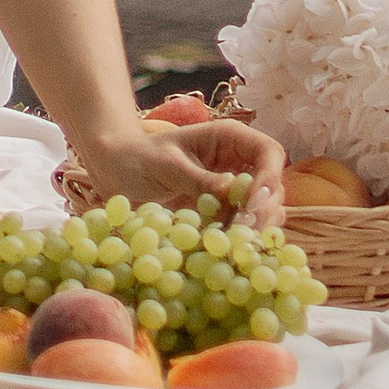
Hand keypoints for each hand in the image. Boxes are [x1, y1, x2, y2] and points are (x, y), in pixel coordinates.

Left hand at [76, 114, 285, 234]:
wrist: (116, 169)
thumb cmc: (138, 156)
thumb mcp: (166, 164)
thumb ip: (197, 177)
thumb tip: (231, 187)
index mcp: (229, 138)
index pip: (268, 152)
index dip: (270, 177)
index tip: (254, 202)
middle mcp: (238, 162)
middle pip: (272, 185)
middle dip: (263, 208)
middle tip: (243, 230)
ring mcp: (233, 189)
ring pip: (263, 209)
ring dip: (255, 227)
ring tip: (233, 243)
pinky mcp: (224, 212)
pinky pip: (243, 226)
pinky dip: (239, 238)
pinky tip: (226, 250)